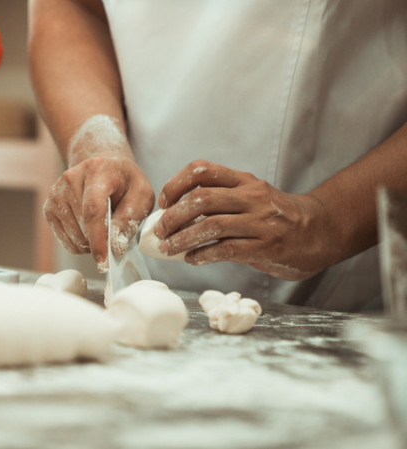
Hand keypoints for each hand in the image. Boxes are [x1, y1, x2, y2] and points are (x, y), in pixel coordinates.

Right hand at [43, 153, 154, 271]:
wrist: (103, 167)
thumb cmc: (124, 182)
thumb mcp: (142, 194)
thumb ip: (131, 218)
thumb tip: (115, 245)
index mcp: (97, 170)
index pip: (93, 210)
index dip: (98, 239)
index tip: (104, 262)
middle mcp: (71, 179)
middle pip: (83, 227)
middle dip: (101, 242)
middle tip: (115, 233)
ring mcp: (56, 193)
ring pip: (74, 237)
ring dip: (91, 243)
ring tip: (103, 228)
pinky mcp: (49, 207)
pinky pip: (65, 240)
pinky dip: (80, 243)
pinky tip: (90, 230)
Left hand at [155, 160, 335, 280]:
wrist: (321, 230)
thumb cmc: (276, 216)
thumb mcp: (251, 196)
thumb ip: (220, 201)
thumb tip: (175, 218)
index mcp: (243, 180)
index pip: (202, 170)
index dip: (176, 184)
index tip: (163, 202)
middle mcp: (251, 196)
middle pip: (202, 198)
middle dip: (173, 216)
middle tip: (160, 232)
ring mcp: (261, 220)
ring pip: (211, 225)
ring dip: (183, 239)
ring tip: (168, 249)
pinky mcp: (266, 245)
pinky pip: (227, 249)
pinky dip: (203, 254)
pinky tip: (192, 259)